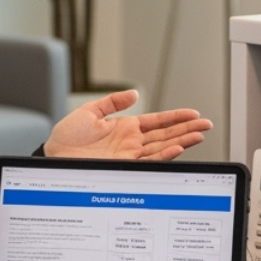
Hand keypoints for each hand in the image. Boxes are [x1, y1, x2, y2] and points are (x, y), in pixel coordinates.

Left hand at [45, 90, 210, 160]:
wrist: (53, 157)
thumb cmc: (66, 138)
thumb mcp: (89, 112)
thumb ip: (113, 102)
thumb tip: (134, 94)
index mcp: (125, 128)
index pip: (157, 122)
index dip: (176, 117)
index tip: (193, 113)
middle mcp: (131, 143)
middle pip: (165, 135)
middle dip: (187, 129)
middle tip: (206, 124)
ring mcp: (129, 156)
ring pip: (162, 148)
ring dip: (182, 141)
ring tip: (199, 135)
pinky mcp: (124, 166)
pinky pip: (149, 161)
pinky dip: (164, 155)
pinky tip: (177, 148)